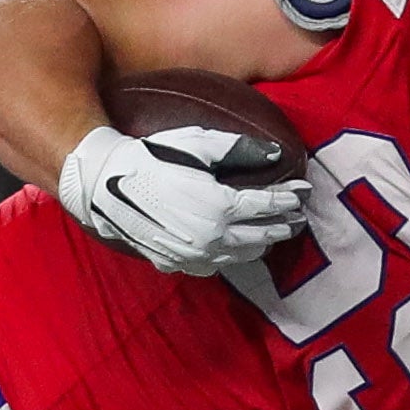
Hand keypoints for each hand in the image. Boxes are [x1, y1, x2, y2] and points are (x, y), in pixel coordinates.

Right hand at [57, 123, 307, 275]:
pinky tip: (234, 248)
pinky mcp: (178, 263)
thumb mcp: (198, 144)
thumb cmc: (153, 157)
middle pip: (262, 235)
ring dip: (261, 243)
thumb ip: (240, 149)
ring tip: (271, 233)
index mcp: (222, 206)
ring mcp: (196, 255)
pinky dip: (231, 256)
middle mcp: (213, 237)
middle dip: (283, 224)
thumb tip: (274, 155)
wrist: (106, 186)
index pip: (268, 205)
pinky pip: (215, 265)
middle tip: (297, 218)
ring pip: (242, 255)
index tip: (303, 191)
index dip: (289, 197)